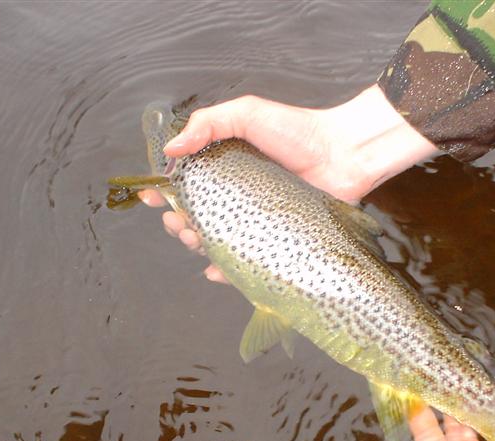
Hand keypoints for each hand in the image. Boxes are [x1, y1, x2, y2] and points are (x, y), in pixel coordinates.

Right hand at [141, 84, 437, 283]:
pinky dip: (228, 273)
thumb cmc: (298, 130)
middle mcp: (236, 197)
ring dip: (197, 246)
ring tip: (195, 241)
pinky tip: (217, 272)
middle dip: (177, 222)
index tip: (149, 196)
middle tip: (178, 221)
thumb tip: (170, 149)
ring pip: (215, 242)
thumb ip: (208, 124)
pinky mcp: (275, 242)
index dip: (162, 191)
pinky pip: (247, 263)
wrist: (344, 154)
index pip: (184, 183)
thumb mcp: (247, 113)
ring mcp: (255, 222)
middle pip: (194, 217)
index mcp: (224, 168)